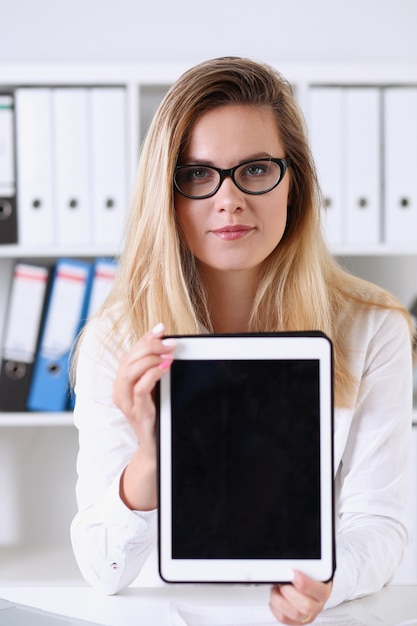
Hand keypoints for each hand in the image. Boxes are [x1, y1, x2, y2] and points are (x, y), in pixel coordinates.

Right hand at [113, 321, 175, 455]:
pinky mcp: (137, 413)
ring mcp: (126, 403)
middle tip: (171, 343)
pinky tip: (165, 368)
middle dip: (150, 347)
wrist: (157, 447)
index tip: (161, 329)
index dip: (144, 339)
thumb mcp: (153, 386)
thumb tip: (162, 337)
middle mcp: (119, 390)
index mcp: (122, 381)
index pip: (130, 353)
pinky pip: (140, 389)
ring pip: (129, 372)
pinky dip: (152, 375)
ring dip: (150, 359)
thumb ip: (154, 365)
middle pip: (128, 360)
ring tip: (168, 355)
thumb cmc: (156, 414)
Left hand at [269, 571, 332, 624]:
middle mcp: (317, 605)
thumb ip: (303, 565)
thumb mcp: (311, 566)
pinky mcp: (296, 621)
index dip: (304, 583)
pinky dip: (275, 607)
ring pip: (294, 613)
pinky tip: (276, 596)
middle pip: (306, 606)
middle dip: (289, 591)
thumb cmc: (310, 574)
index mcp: (324, 590)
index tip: (293, 572)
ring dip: (280, 598)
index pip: (320, 592)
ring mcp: (307, 615)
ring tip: (277, 587)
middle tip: (282, 581)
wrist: (311, 584)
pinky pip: (284, 618)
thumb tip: (290, 563)